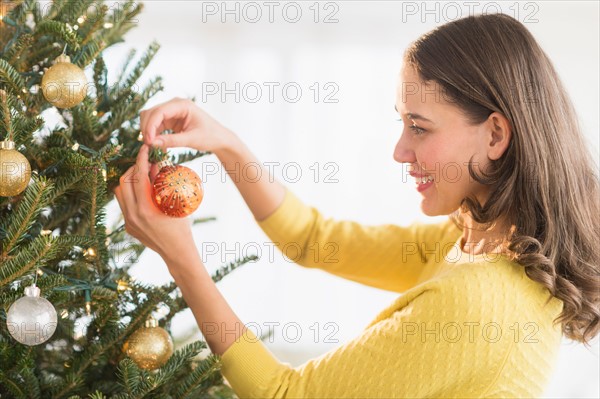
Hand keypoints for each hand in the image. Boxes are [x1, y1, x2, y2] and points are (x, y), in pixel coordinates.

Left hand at [114, 144, 194, 260]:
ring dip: (129, 181)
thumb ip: (163, 184)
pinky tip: (143, 192)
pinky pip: (123, 204)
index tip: (144, 149)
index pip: (138, 177)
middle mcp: (133, 215)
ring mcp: (128, 222)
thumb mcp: (177, 203)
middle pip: (124, 182)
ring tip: (143, 176)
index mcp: (145, 208)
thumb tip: (156, 165)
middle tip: (145, 163)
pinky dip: (131, 194)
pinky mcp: (128, 226)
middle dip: (133, 168)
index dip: (141, 160)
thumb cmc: (182, 227)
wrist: (177, 252)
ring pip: (119, 193)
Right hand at [140, 97, 237, 153]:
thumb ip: (172, 141)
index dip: (150, 126)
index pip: (159, 112)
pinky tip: (155, 144)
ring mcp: (171, 111)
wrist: (219, 138)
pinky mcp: (170, 119)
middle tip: (148, 145)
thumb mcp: (192, 140)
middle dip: (147, 128)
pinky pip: (155, 124)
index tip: (148, 141)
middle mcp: (175, 105)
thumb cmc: (210, 136)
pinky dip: (152, 133)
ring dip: (148, 131)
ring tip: (151, 146)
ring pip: (150, 118)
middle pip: (151, 113)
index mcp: (183, 105)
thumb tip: (152, 143)